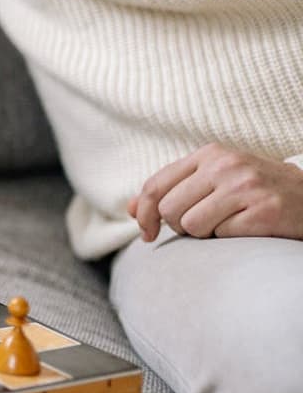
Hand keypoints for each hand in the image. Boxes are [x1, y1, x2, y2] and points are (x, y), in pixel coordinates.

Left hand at [128, 143, 302, 241]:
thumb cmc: (254, 192)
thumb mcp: (213, 181)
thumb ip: (173, 190)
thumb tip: (130, 210)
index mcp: (209, 154)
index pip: (155, 185)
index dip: (143, 213)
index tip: (146, 233)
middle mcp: (225, 165)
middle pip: (169, 209)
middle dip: (179, 226)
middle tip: (205, 224)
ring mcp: (245, 187)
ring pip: (190, 225)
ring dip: (205, 234)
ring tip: (227, 224)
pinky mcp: (262, 211)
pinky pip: (221, 236)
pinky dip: (228, 238)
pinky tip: (246, 228)